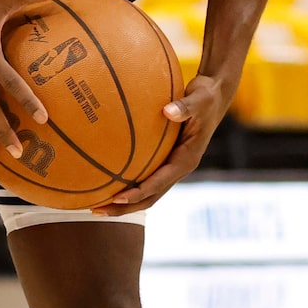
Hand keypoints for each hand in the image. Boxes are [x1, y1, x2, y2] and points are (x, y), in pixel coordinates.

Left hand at [95, 72, 227, 214]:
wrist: (213, 97)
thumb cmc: (206, 97)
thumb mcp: (200, 99)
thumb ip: (185, 106)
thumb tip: (168, 110)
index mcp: (187, 160)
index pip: (160, 183)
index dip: (139, 193)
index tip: (117, 198)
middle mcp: (178, 168)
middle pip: (149, 197)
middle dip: (124, 208)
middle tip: (96, 210)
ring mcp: (171, 166)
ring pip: (145, 192)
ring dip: (122, 202)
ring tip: (93, 204)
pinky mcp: (165, 160)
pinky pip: (143, 176)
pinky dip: (125, 182)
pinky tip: (102, 177)